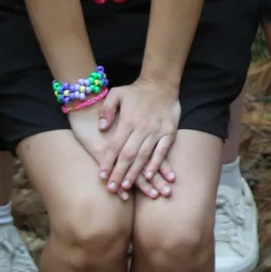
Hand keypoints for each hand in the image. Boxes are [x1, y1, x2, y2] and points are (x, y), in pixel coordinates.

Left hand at [93, 80, 182, 197]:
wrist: (161, 83)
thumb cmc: (136, 90)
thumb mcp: (116, 93)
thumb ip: (107, 110)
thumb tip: (101, 127)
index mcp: (127, 121)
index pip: (115, 147)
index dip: (108, 163)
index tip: (102, 177)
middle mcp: (141, 128)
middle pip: (128, 156)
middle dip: (119, 173)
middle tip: (112, 188)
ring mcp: (156, 131)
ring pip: (144, 156)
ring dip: (135, 173)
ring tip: (126, 186)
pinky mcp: (169, 133)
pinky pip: (162, 152)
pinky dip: (156, 165)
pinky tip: (150, 176)